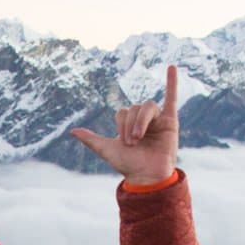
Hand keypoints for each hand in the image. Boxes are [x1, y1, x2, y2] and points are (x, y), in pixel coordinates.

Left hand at [70, 64, 178, 185]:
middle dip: (131, 125)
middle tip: (132, 143)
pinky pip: (172, 98)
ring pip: (147, 106)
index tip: (124, 144)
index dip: (121, 125)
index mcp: (128, 124)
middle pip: (135, 108)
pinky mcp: (171, 121)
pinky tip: (171, 67)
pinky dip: (172, 82)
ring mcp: (157, 119)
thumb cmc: (129, 165)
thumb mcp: (106, 150)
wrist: (147, 176)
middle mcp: (143, 120)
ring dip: (141, 120)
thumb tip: (72, 131)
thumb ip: (91, 139)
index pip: (122, 112)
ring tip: (139, 137)